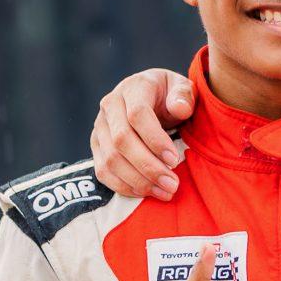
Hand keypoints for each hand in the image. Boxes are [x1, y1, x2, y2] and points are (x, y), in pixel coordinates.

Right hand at [92, 67, 195, 198]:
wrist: (151, 98)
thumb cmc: (170, 96)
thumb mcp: (182, 88)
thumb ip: (184, 95)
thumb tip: (179, 108)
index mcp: (133, 88)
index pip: (137, 115)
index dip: (155, 140)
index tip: (174, 160)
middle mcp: (110, 106)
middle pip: (122, 140)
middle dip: (148, 167)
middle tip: (172, 184)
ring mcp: (99, 127)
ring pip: (110, 160)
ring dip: (138, 181)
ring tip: (164, 192)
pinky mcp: (96, 146)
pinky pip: (103, 171)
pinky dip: (123, 186)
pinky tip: (146, 192)